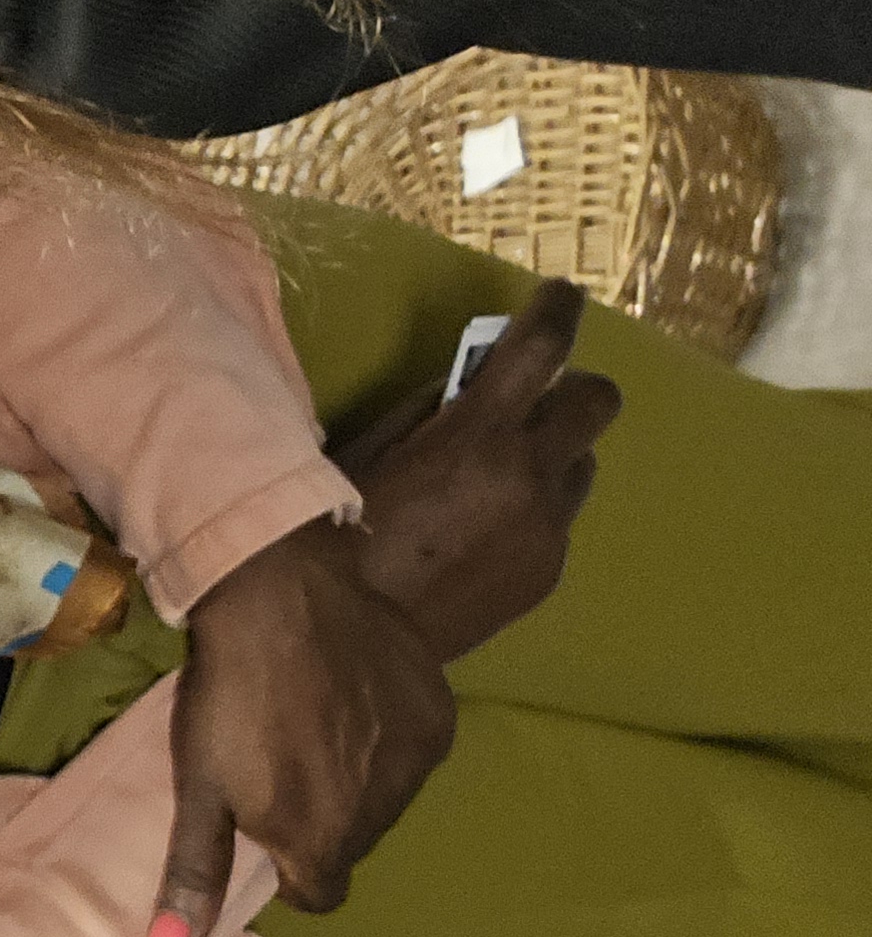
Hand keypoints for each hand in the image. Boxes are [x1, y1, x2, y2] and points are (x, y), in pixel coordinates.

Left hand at [152, 518, 453, 936]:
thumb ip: (195, 874)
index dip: (290, 864)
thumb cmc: (227, 697)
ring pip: (387, 800)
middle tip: (284, 762)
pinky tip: (352, 697)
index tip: (266, 820)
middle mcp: (382, 815)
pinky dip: (389, 737)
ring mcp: (418, 765)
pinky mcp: (440, 716)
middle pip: (352, 844)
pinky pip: (415, 751)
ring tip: (315, 725)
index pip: (319, 892)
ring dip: (358, 779)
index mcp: (322, 844)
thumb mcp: (199, 788)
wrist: (284, 594)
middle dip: (322, 819)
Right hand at [328, 281, 616, 662]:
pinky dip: (531, 513)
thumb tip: (461, 386)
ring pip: (582, 465)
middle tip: (535, 402)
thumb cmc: (338, 535)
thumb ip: (424, 411)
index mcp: (478, 433)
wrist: (348, 639)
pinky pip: (557, 523)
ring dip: (553, 456)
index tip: (561, 296)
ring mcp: (546, 527)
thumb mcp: (365, 455)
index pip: (542, 346)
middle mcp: (529, 473)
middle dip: (573, 391)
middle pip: (598, 401)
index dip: (557, 310)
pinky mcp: (547, 572)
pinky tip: (482, 538)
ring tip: (503, 479)